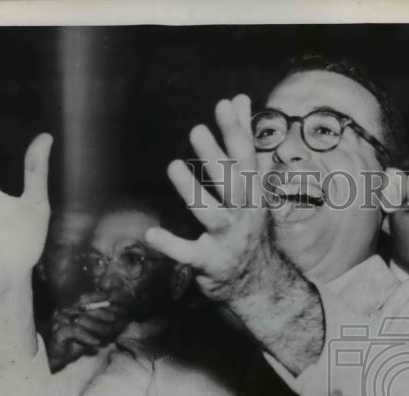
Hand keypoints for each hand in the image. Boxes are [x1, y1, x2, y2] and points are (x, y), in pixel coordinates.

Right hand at [45, 293, 127, 371]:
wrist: (57, 356)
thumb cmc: (74, 344)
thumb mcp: (90, 333)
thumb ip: (100, 326)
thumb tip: (117, 324)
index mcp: (72, 310)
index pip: (85, 300)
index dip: (98, 299)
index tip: (112, 303)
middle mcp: (65, 312)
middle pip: (85, 309)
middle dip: (102, 314)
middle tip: (115, 320)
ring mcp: (60, 321)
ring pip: (81, 319)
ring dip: (97, 327)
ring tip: (109, 334)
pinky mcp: (58, 331)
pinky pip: (75, 331)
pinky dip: (88, 337)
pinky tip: (97, 342)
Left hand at [145, 94, 267, 303]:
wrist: (258, 283)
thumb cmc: (248, 225)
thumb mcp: (251, 184)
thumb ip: (244, 141)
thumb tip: (241, 99)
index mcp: (251, 195)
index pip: (246, 159)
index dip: (236, 132)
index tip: (224, 105)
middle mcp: (243, 215)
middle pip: (231, 184)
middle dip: (215, 158)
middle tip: (196, 131)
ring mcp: (226, 239)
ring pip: (210, 214)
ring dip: (192, 192)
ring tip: (174, 167)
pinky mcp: (209, 262)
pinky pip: (189, 254)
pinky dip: (171, 246)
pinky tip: (151, 234)